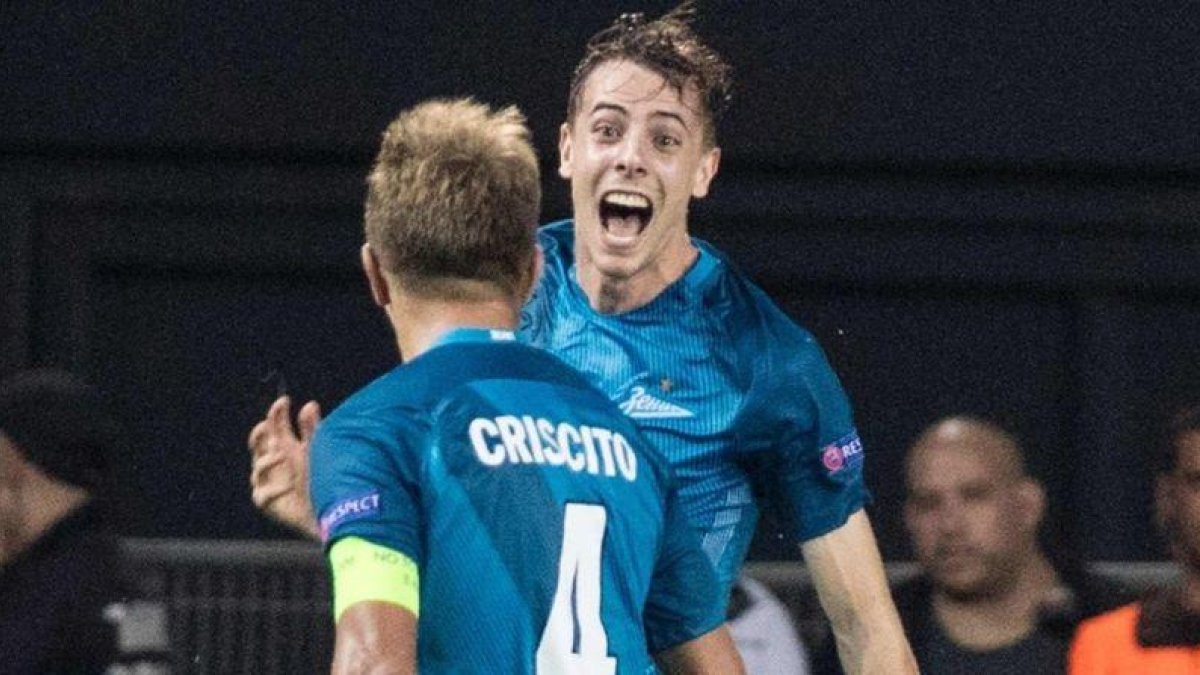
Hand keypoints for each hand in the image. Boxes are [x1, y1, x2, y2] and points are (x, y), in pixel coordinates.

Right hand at [248, 396, 320, 537]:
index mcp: (285, 447)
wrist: (330, 510)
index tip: (284, 401)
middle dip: (260, 432)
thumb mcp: (319, 450)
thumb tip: (309, 404)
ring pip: (257, 467)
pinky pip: (262, 494)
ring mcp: (269, 481)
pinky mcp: (268, 502)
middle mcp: (274, 462)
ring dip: (268, 460)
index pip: (274, 426)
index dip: (276, 412)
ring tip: (283, 455)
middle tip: (269, 427)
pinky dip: (273, 490)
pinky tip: (287, 486)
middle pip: (258, 443)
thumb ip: (313, 429)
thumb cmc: (322, 478)